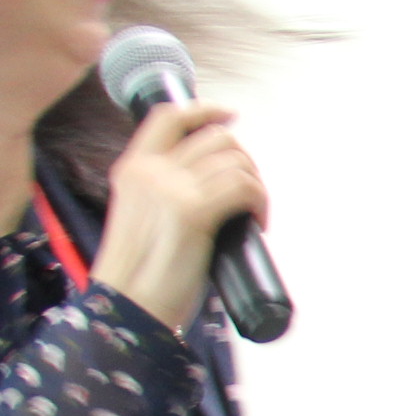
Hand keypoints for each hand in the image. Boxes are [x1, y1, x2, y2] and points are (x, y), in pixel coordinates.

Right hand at [90, 101, 266, 330]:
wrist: (129, 305)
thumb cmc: (142, 271)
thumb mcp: (143, 215)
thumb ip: (164, 189)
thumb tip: (209, 179)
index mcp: (132, 168)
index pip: (168, 117)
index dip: (204, 110)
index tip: (230, 114)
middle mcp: (149, 170)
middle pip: (215, 137)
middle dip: (244, 159)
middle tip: (249, 192)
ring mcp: (171, 187)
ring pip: (235, 161)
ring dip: (257, 185)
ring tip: (254, 214)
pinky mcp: (193, 210)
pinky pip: (244, 187)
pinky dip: (261, 203)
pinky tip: (258, 224)